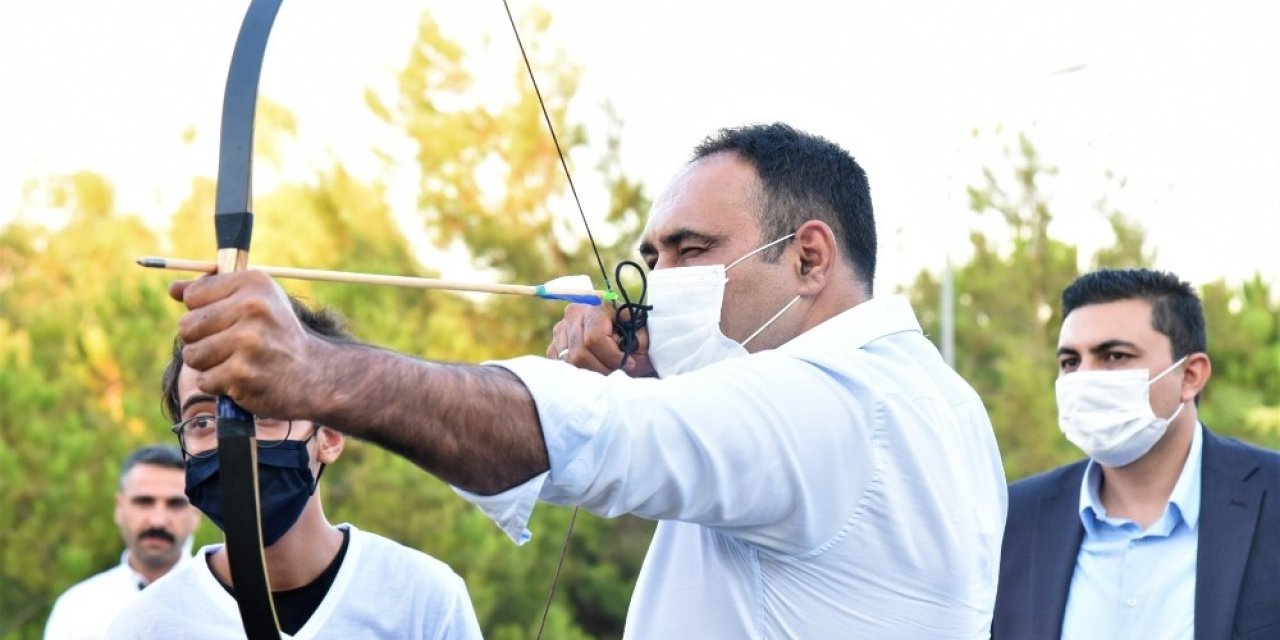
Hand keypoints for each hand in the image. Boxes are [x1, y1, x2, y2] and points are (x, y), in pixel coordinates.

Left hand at [170, 271, 328, 419]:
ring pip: (192, 354)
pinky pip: (204, 379)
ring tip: (237, 362)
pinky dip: (218, 384)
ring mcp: (247, 342)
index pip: (193, 295)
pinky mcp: (241, 373)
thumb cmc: (279, 336)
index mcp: (255, 283)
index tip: (228, 320)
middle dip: (201, 340)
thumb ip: (214, 293)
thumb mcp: (257, 302)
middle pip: (186, 326)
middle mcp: (253, 308)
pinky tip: (243, 379)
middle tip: (231, 346)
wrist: (315, 376)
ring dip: (209, 364)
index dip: (204, 311)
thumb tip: (173, 289)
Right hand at [548, 303, 653, 376]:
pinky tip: (595, 370)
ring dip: (592, 373)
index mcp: (597, 305)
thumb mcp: (643, 336)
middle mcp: (574, 313)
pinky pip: (561, 366)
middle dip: (603, 368)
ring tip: (608, 370)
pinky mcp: (554, 345)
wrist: (628, 342)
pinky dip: (579, 373)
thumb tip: (619, 343)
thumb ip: (636, 338)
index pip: (594, 338)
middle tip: (618, 371)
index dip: (612, 357)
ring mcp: (561, 329)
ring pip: (570, 362)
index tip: (629, 363)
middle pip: (580, 353)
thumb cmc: (637, 340)